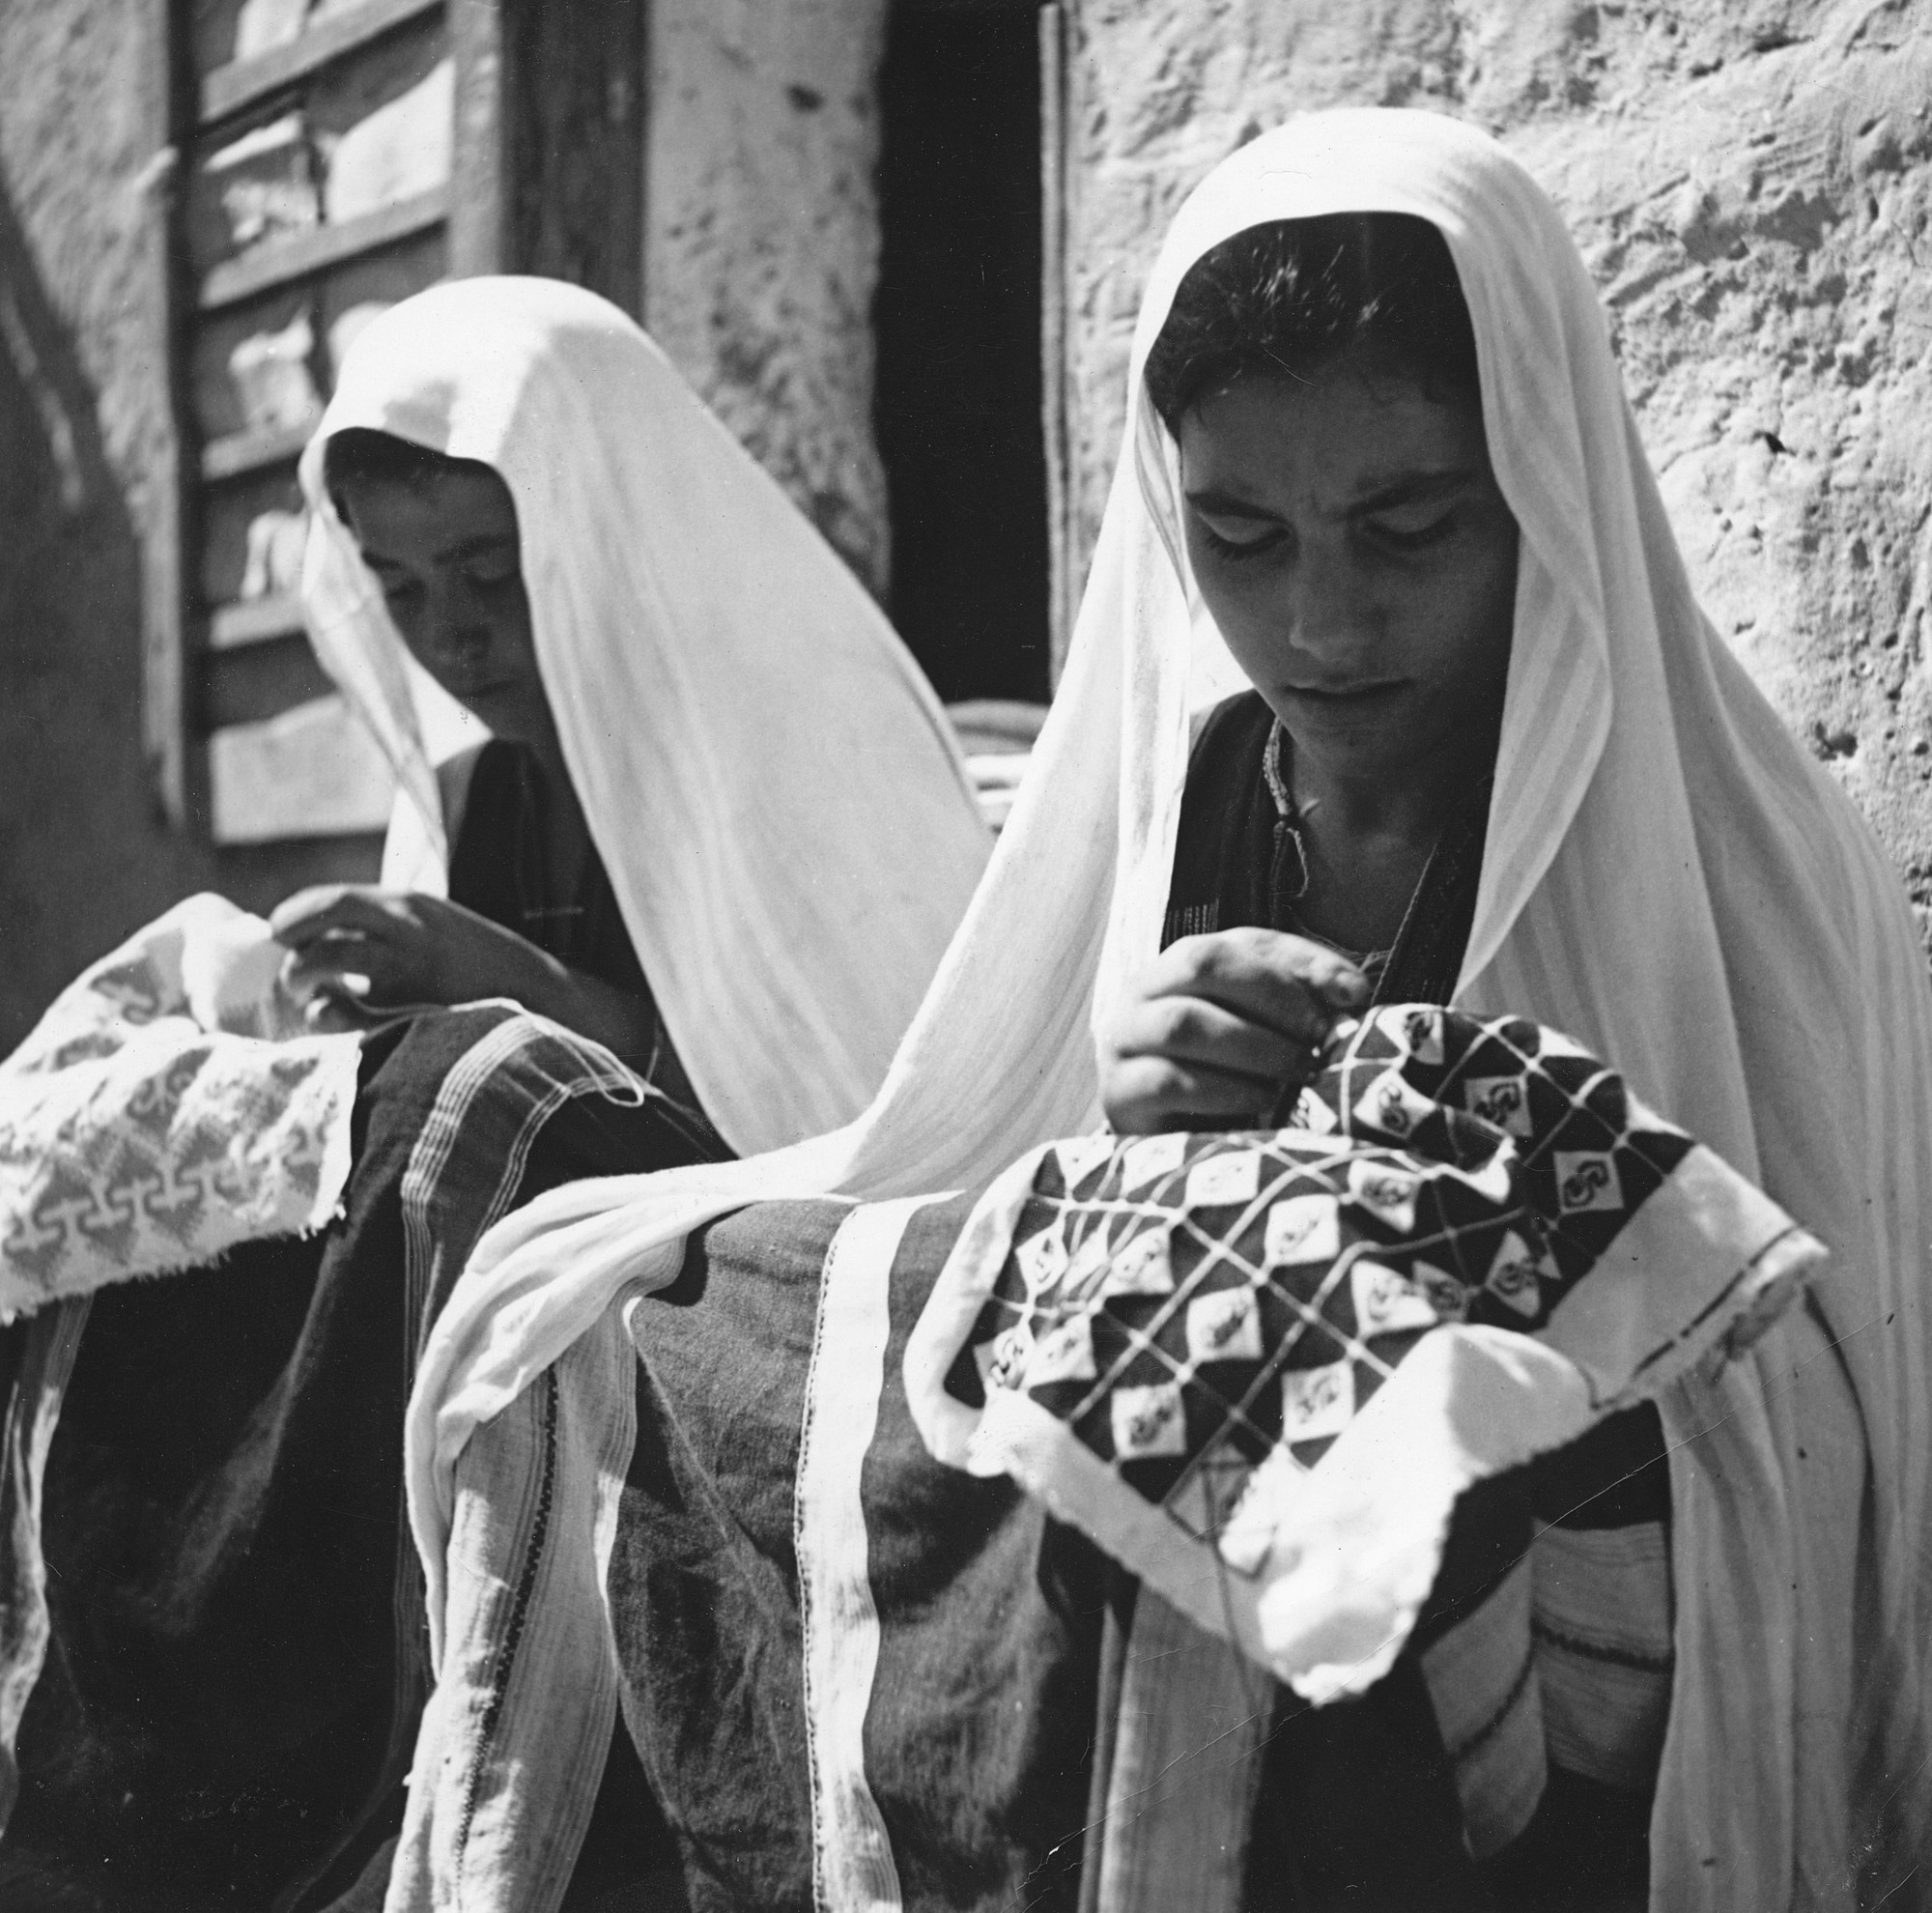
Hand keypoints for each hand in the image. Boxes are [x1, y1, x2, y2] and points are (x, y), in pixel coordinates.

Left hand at [269, 886, 552, 1015]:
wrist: (532, 990)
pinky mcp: (415, 1010)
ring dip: (306, 982)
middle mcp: (407, 934)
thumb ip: (382, 922)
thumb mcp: (431, 920)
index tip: (276, 931)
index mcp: (408, 906)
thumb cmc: (471, 958)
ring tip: (306, 998)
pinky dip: (331, 1016)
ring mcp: (411, 975)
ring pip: (335, 969)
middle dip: (295, 957)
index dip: (295, 916)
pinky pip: (354, 1014)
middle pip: (328, 936)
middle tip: (289, 973)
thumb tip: (318, 936)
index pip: (334, 901)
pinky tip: (330, 1019)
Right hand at [1099, 927, 1367, 1134]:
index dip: (1302, 962)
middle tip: (1321, 1040)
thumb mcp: (1271, 1030)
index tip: (1354, 997)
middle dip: (1274, 999)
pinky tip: (1262, 1101)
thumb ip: (1307, 1002)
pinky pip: (1166, 1081)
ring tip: (1297, 1072)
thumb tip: (1351, 994)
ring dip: (1253, 1046)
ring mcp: (1124, 1039)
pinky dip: (1225, 1089)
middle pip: (1201, 963)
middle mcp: (1145, 990)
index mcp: (1184, 965)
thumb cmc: (1231, 1076)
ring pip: (1182, 1022)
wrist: (1171, 1140)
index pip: (1242, 943)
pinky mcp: (1118, 1093)